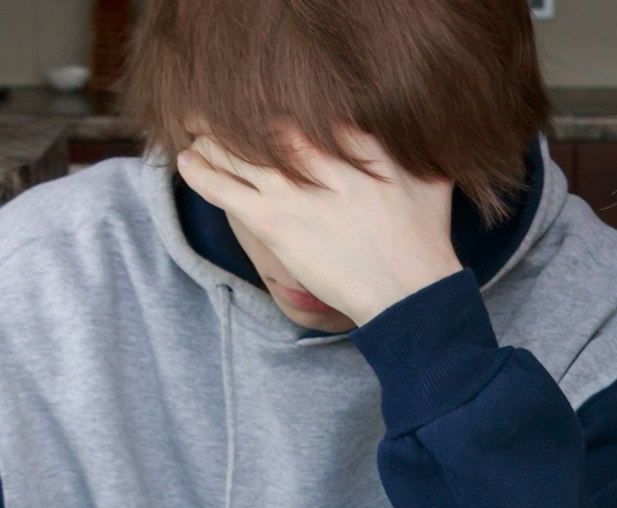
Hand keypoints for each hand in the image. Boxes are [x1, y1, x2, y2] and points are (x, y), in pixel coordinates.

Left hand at [176, 130, 461, 323]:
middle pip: (261, 120)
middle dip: (235, 114)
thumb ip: (411, 146)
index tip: (263, 106)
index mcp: (355, 139)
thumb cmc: (425, 239)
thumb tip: (412, 125)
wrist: (407, 293)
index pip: (304, 105)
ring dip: (211, 139)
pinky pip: (221, 187)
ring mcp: (292, 188)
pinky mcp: (272, 221)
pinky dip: (199, 171)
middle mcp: (318, 156)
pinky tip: (186, 160)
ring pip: (234, 149)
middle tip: (218, 113)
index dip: (276, 104)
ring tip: (199, 136)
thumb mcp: (431, 178)